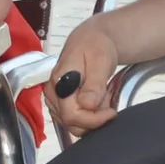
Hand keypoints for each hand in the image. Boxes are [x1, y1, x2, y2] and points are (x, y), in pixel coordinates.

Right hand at [45, 15, 120, 141]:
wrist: (91, 39)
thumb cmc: (96, 47)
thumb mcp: (100, 61)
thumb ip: (94, 84)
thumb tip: (87, 104)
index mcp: (59, 81)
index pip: (71, 115)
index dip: (93, 119)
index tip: (112, 111)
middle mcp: (52, 92)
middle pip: (70, 122)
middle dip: (94, 118)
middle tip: (109, 101)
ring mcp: (54, 98)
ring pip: (72, 124)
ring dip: (92, 117)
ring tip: (103, 98)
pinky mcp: (58, 102)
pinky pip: (73, 119)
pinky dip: (88, 115)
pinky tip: (97, 101)